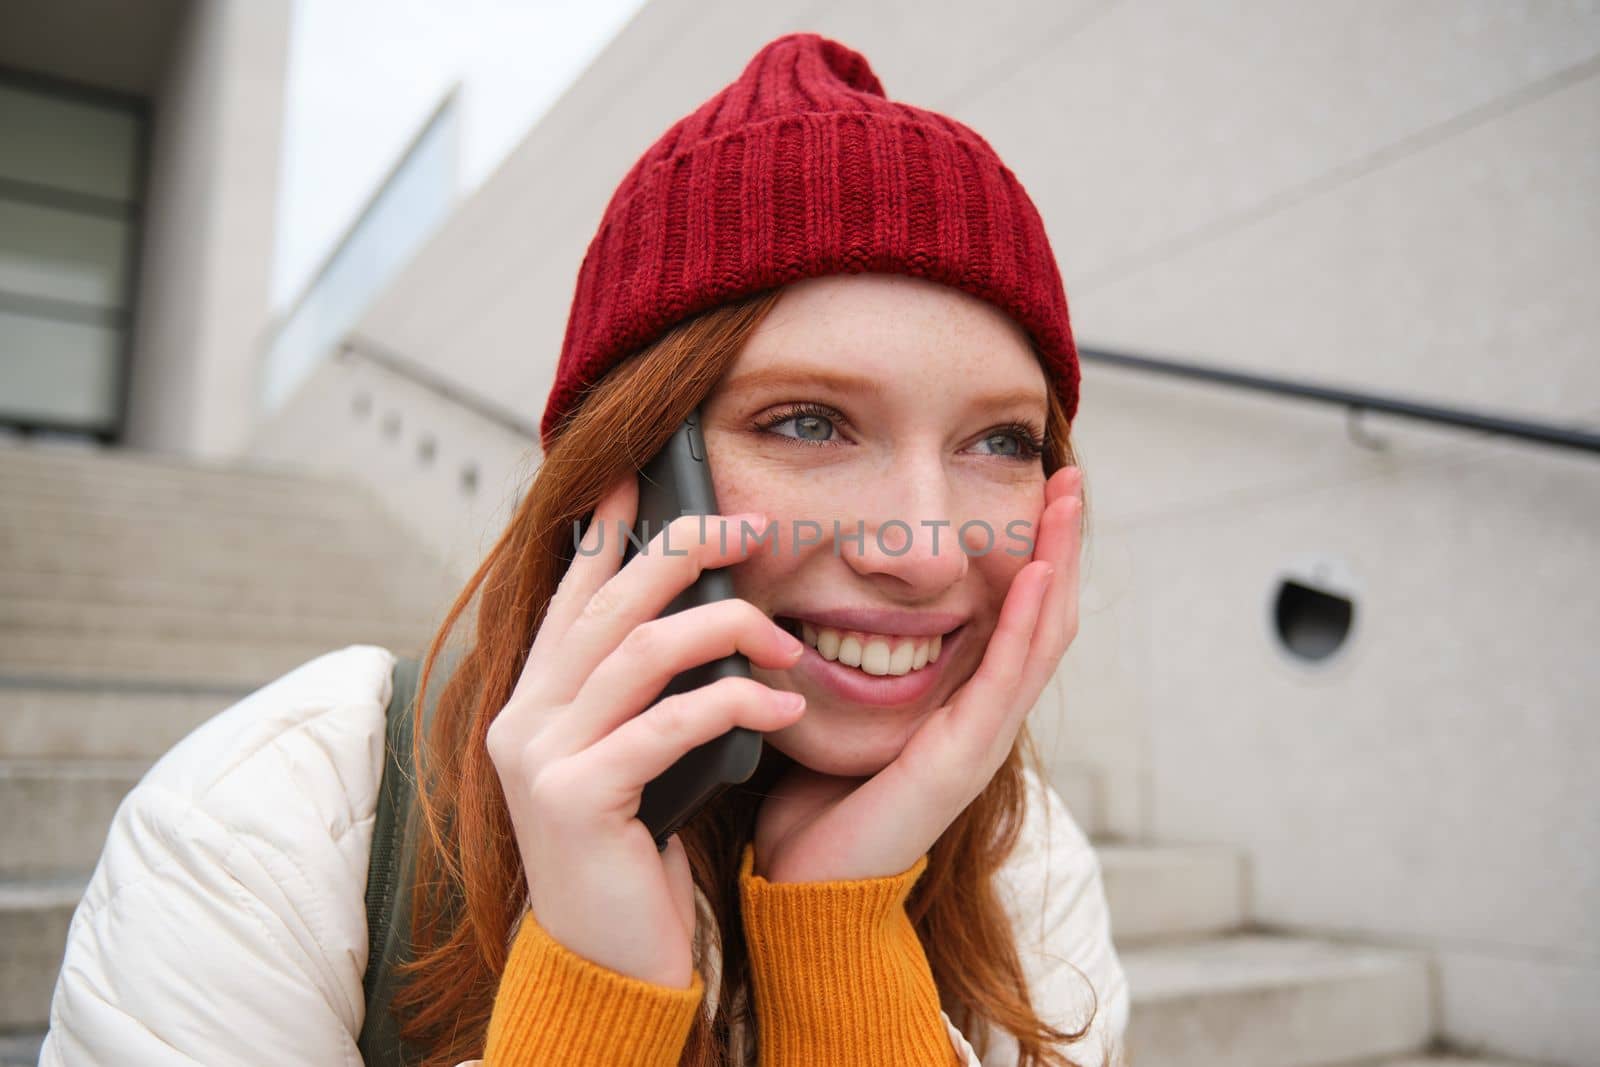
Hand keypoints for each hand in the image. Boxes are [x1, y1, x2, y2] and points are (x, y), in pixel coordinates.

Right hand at [486, 475, 808, 987]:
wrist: (609, 964)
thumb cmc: (633, 857)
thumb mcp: (637, 760)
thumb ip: (645, 696)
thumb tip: (704, 618)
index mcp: (534, 702)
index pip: (571, 595)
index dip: (605, 532)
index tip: (641, 477)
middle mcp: (523, 718)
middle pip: (608, 602)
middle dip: (684, 550)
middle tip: (753, 527)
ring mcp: (539, 757)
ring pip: (638, 650)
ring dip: (725, 629)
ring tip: (787, 638)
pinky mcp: (576, 799)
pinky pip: (667, 724)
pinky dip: (732, 703)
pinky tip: (781, 704)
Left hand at [751, 465, 1084, 883]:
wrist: (804, 879)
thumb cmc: (813, 797)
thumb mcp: (840, 706)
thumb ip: (851, 656)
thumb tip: (823, 590)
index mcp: (960, 703)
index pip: (1014, 615)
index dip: (1033, 552)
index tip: (1039, 488)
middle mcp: (983, 717)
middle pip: (1043, 616)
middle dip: (1060, 543)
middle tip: (1071, 477)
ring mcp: (981, 739)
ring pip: (1039, 638)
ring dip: (1057, 565)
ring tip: (1066, 503)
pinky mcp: (962, 760)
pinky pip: (1005, 681)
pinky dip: (1026, 625)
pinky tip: (1036, 575)